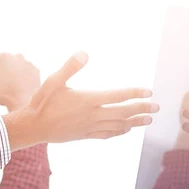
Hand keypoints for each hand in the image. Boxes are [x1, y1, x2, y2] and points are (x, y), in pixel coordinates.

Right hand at [0, 53, 40, 110]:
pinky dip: (21, 76)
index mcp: (3, 57)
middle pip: (4, 61)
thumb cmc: (3, 96)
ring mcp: (28, 62)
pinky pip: (25, 70)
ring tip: (7, 84)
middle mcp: (16, 56)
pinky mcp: (36, 69)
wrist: (24, 103)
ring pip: (15, 65)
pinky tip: (17, 86)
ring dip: (10, 72)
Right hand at [2, 52, 158, 149]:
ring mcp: (88, 127)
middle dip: (141, 109)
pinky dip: (119, 132)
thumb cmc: (41, 102)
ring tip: (148, 120)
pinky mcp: (84, 135)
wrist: (31, 127)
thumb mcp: (53, 81)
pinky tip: (125, 130)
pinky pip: (107, 135)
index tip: (148, 91)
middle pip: (123, 112)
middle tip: (157, 107)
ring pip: (118, 125)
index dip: (134, 93)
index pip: (117, 96)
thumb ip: (69, 67)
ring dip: (135, 122)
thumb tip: (84, 53)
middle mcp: (91, 115)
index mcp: (87, 100)